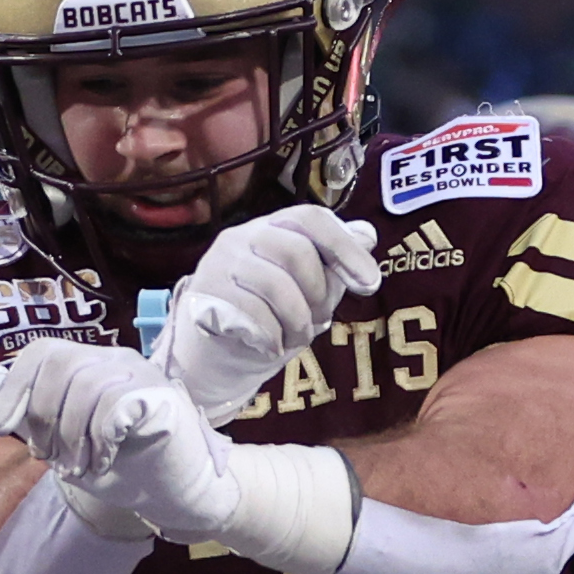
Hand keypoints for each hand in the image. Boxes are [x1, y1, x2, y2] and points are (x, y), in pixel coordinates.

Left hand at [0, 340, 237, 540]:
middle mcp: (118, 359)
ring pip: (85, 386)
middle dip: (42, 415)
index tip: (1, 428)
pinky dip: (100, 440)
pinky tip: (105, 460)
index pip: (43, 351)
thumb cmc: (125, 466)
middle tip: (49, 456)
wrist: (177, 493)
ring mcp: (143, 374)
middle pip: (60, 362)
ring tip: (79, 466)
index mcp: (93, 364)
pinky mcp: (162, 396)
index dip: (14, 386)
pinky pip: (113, 405)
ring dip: (71, 436)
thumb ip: (25, 413)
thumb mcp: (61, 441)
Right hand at [155, 205, 382, 423]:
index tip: (370, 284)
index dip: (344, 247)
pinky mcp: (204, 294)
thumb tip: (368, 235)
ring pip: (275, 284)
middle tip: (319, 319)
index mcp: (272, 228)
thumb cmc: (268, 315)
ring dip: (297, 321)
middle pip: (296, 251)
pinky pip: (252, 313)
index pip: (311, 218)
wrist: (215, 354)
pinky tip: (273, 346)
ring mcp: (219, 263)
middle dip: (319, 294)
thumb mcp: (309, 290)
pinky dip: (273, 336)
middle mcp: (242, 237)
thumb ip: (334, 263)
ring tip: (297, 338)